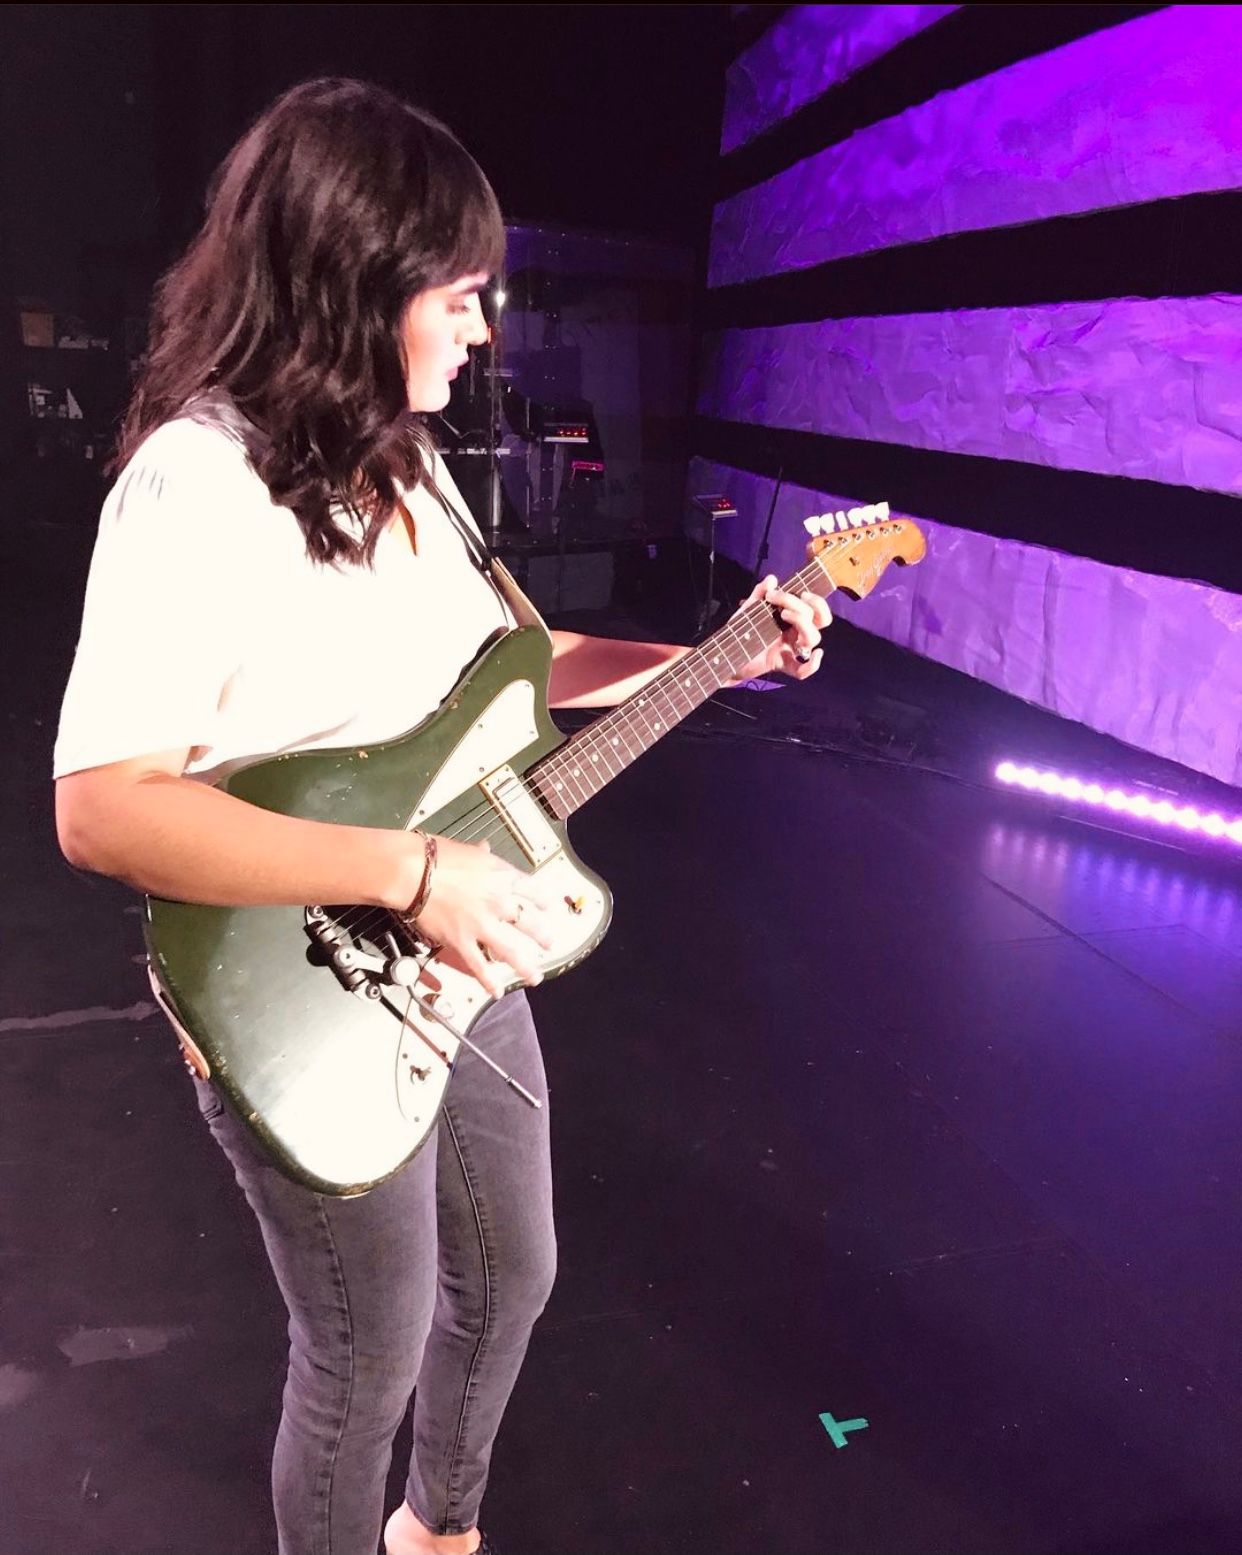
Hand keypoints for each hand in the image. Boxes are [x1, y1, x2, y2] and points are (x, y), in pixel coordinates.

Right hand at [412, 835, 556, 997]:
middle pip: (529, 923)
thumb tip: (484, 848)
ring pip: (511, 952)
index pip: (531, 890)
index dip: (542, 900)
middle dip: (541, 935)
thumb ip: (480, 854)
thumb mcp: (467, 850)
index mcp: (502, 877)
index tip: (547, 906)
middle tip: (548, 943)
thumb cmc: (436, 856)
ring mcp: (482, 925)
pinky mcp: (463, 942)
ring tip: (535, 977)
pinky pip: (480, 966)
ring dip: (525, 967)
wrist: (414, 872)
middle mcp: (498, 903)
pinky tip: (497, 991)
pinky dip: (489, 981)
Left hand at [732, 575, 831, 681]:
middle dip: (802, 607)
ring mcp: (790, 649)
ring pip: (813, 639)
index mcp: (792, 619)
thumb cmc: (740, 630)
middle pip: (818, 620)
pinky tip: (816, 655)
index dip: (816, 600)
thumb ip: (759, 593)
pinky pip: (803, 671)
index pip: (816, 609)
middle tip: (781, 604)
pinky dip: (812, 665)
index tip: (800, 592)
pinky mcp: (782, 664)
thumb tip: (772, 579)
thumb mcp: (749, 608)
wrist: (725, 653)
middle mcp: (795, 633)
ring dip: (803, 623)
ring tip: (783, 615)